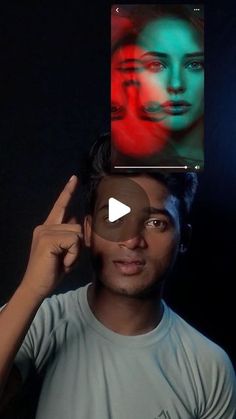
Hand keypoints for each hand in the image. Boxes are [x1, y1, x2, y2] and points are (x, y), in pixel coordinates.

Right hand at [22, 175, 82, 298]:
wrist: (35, 287)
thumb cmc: (51, 272)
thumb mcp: (64, 252)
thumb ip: (69, 236)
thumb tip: (76, 219)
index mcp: (47, 228)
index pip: (60, 206)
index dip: (67, 192)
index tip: (74, 178)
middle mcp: (44, 226)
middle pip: (78, 226)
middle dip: (78, 246)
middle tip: (65, 260)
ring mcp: (44, 231)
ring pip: (77, 233)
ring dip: (75, 252)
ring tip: (63, 261)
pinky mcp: (47, 239)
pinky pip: (74, 241)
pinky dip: (73, 255)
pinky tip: (62, 263)